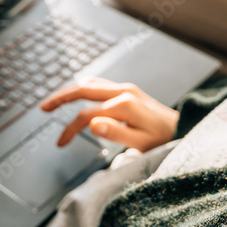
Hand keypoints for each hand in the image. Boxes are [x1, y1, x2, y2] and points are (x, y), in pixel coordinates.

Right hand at [41, 78, 178, 152]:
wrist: (184, 128)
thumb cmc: (164, 140)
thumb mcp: (142, 143)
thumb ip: (117, 133)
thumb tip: (92, 124)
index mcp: (124, 106)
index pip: (86, 115)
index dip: (70, 129)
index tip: (60, 143)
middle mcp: (123, 91)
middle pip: (83, 89)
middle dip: (60, 97)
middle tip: (42, 107)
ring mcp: (126, 88)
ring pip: (90, 83)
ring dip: (70, 89)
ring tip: (55, 100)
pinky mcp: (128, 89)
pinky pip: (100, 83)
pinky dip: (83, 86)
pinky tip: (76, 92)